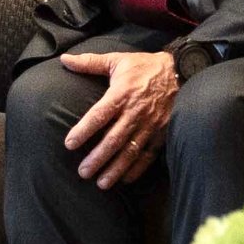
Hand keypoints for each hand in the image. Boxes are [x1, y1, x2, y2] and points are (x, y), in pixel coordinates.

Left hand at [59, 49, 182, 186]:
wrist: (180, 71)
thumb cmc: (144, 66)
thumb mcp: (117, 60)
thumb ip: (90, 62)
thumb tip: (64, 59)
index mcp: (122, 93)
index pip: (99, 115)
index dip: (84, 130)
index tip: (69, 144)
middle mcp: (135, 112)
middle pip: (114, 139)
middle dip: (98, 157)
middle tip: (83, 172)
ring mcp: (150, 124)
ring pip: (130, 150)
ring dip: (115, 168)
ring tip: (101, 183)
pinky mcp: (162, 132)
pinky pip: (149, 154)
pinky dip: (137, 168)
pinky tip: (125, 179)